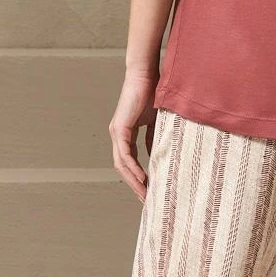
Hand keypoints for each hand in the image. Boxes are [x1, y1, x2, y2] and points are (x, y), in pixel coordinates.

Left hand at [111, 68, 158, 201]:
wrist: (147, 75)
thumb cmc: (154, 94)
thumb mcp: (157, 123)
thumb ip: (155, 139)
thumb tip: (159, 157)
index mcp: (126, 134)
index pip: (129, 162)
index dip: (138, 177)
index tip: (149, 191)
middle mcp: (118, 135)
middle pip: (123, 167)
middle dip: (135, 185)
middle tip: (146, 201)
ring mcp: (117, 132)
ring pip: (122, 164)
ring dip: (133, 181)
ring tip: (145, 195)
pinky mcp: (120, 128)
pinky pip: (124, 154)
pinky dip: (133, 167)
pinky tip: (142, 178)